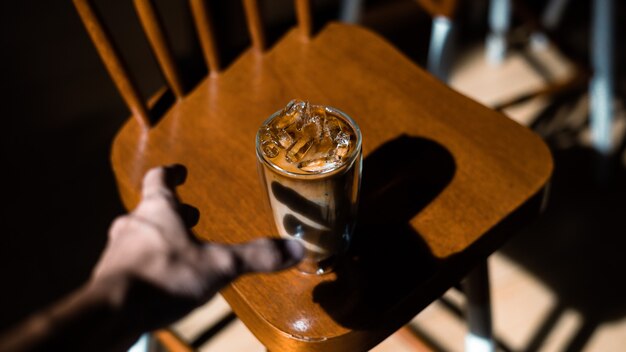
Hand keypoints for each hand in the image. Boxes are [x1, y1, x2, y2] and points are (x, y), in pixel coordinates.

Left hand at [91, 165, 303, 331]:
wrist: (112, 313)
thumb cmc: (164, 277)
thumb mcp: (219, 265)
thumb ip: (256, 256)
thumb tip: (296, 249)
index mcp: (158, 210)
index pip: (160, 180)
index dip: (171, 174)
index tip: (180, 171)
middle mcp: (134, 224)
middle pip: (151, 210)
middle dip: (173, 213)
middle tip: (190, 214)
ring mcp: (118, 251)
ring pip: (140, 236)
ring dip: (160, 238)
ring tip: (180, 249)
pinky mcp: (110, 278)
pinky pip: (132, 263)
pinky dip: (149, 264)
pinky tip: (163, 280)